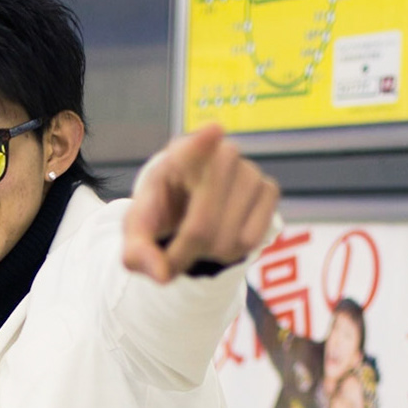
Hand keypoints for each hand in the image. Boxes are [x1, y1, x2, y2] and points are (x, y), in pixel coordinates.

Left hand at [122, 125, 279, 283]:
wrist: (185, 208)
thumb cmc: (159, 215)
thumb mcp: (138, 233)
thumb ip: (138, 254)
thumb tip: (162, 275)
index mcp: (178, 156)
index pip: (193, 147)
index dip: (202, 144)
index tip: (214, 131)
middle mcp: (219, 154)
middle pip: (203, 228)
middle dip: (186, 253)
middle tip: (175, 253)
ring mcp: (249, 170)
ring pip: (232, 239)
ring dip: (212, 253)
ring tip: (201, 238)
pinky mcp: (269, 189)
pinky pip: (253, 239)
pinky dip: (236, 250)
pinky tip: (225, 234)